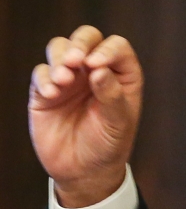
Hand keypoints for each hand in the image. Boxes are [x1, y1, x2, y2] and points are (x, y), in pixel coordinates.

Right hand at [29, 26, 143, 207]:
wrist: (83, 171)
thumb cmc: (108, 145)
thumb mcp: (118, 124)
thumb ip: (112, 96)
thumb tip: (99, 70)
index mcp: (121, 75)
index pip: (116, 46)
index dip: (107, 50)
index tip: (96, 66)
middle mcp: (95, 71)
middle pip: (87, 37)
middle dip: (79, 43)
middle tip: (75, 61)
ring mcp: (69, 78)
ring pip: (60, 48)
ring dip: (59, 58)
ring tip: (63, 81)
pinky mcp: (45, 91)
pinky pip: (40, 72)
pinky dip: (44, 78)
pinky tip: (51, 94)